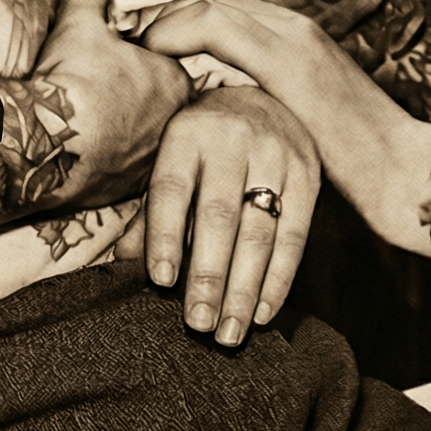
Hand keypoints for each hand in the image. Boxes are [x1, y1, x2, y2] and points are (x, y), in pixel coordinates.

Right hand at [31, 0, 193, 205]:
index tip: (126, 54)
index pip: (174, 64)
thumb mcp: (80, 24)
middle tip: (108, 89)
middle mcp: (173, 125)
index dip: (150, 56)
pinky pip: (123, 169)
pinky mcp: (124, 190)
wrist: (44, 147)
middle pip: (163, 103)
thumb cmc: (74, 83)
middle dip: (141, 96)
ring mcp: (151, 161)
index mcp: (175, 81)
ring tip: (97, 120)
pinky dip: (109, 159)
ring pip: (147, 138)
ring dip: (127, 129)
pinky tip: (88, 150)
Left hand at [143, 0, 430, 245]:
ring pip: (209, 5)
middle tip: (123, 38)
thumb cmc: (353, 158)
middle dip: (163, 16)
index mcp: (295, 36)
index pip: (219, 9)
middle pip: (208, 1)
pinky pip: (220, 26)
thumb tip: (215, 111)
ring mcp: (293, 37)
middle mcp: (293, 25)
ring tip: (131, 45)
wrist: (405, 169)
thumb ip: (262, 102)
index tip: (140, 45)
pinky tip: (154, 49)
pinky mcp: (290, 59)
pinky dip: (179, 30)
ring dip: (164, 21)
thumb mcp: (299, 119)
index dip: (176, 22)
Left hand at [146, 87, 318, 345]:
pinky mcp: (307, 174)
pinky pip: (295, 235)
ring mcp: (276, 155)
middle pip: (219, 216)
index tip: (160, 282)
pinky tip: (263, 312)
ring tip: (230, 332)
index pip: (172, 189)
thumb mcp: (171, 162)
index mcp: (187, 134)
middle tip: (198, 324)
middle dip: (208, 276)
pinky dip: (279, 279)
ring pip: (260, 231)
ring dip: (245, 289)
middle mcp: (232, 140)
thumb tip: (122, 265)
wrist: (260, 97)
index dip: (164, 236)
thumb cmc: (203, 145)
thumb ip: (151, 213)